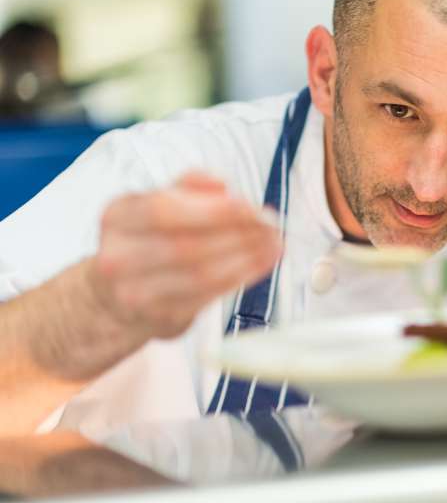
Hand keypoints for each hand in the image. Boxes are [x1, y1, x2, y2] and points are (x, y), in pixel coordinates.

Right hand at [87, 172, 281, 339]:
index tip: (251, 207)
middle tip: (271, 225)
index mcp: (117, 217)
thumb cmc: (150, 238)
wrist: (116, 297)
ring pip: (201, 275)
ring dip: (247, 258)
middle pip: (186, 246)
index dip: (213, 209)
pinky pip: (208, 297)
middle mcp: (118, 257)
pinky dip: (241, 278)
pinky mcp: (160, 318)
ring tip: (274, 244)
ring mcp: (135, 293)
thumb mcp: (158, 201)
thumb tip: (222, 185)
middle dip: (238, 234)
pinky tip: (261, 264)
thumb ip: (191, 184)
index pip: (164, 210)